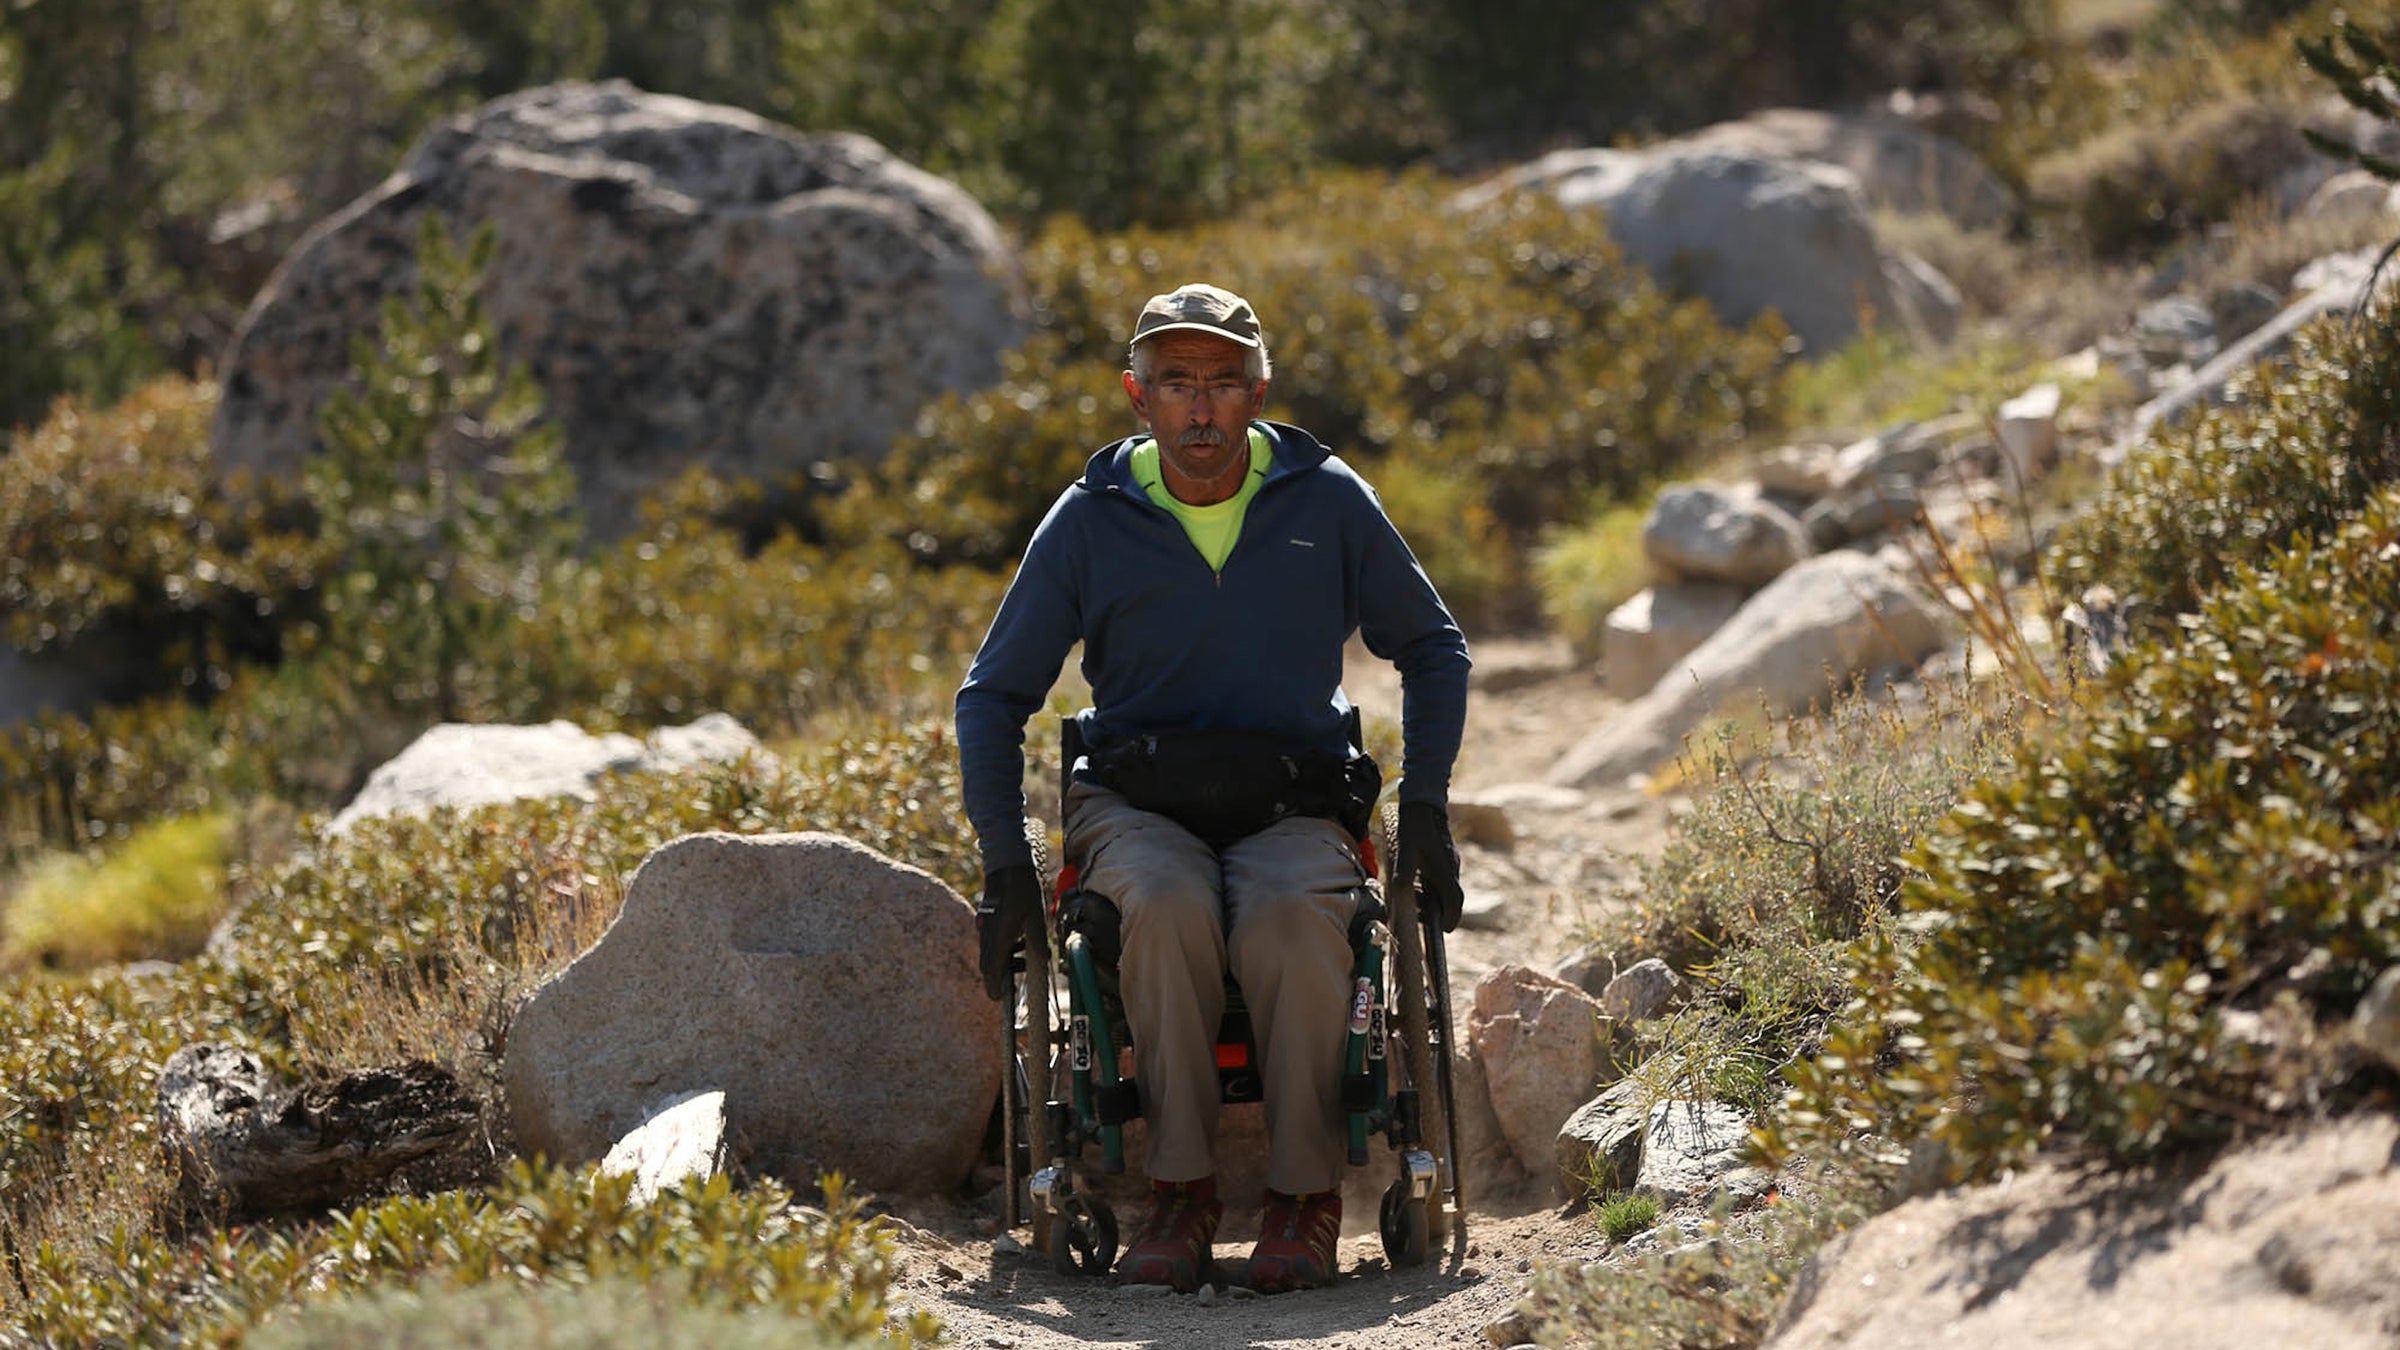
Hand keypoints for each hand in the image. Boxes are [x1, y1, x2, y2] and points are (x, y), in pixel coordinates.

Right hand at [976, 862, 1042, 1000]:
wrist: (1007, 868)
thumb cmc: (1024, 893)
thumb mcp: (1037, 921)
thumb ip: (1038, 945)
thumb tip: (1043, 964)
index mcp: (999, 942)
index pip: (992, 977)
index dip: (998, 992)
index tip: (1004, 998)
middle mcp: (987, 939)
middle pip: (989, 970)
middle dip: (1004, 975)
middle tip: (1024, 967)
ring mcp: (984, 932)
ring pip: (989, 958)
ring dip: (1005, 961)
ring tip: (1025, 952)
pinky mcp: (985, 925)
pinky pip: (990, 945)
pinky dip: (1003, 950)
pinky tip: (1018, 939)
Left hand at [1396, 801, 1462, 932]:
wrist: (1424, 804)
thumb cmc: (1414, 829)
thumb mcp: (1404, 852)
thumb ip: (1403, 874)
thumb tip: (1399, 895)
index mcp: (1444, 871)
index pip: (1454, 902)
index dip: (1450, 918)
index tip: (1444, 930)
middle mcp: (1451, 868)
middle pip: (1452, 898)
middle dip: (1441, 911)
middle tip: (1425, 919)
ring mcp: (1451, 861)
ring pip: (1448, 887)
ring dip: (1436, 898)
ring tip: (1416, 900)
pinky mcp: (1446, 856)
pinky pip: (1444, 878)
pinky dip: (1434, 886)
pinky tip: (1419, 883)